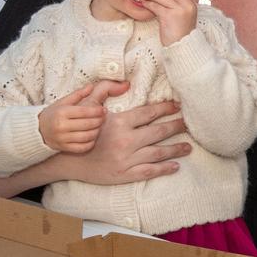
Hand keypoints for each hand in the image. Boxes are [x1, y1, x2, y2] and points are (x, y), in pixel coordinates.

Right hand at [38, 82, 109, 152]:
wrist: (38, 130)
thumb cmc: (53, 114)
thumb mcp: (62, 102)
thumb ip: (77, 94)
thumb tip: (91, 86)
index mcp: (61, 113)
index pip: (84, 112)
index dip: (96, 111)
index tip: (103, 109)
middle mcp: (61, 126)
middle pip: (87, 124)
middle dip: (99, 120)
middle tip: (103, 117)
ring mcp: (63, 139)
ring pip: (87, 136)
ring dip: (97, 131)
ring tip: (99, 126)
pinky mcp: (65, 148)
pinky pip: (83, 147)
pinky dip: (91, 142)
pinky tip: (92, 136)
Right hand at [53, 92, 191, 184]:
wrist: (68, 160)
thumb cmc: (80, 130)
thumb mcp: (88, 106)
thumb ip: (104, 90)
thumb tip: (125, 82)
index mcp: (119, 122)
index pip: (149, 113)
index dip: (166, 109)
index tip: (178, 107)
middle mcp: (125, 141)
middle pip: (158, 132)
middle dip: (176, 127)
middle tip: (188, 125)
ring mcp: (126, 159)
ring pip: (157, 153)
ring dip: (175, 150)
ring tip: (188, 147)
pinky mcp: (125, 174)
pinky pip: (149, 171)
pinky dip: (164, 169)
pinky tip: (175, 166)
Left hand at [137, 0, 196, 45]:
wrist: (183, 49)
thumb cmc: (180, 36)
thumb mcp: (183, 18)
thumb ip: (177, 7)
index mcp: (191, 5)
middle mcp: (186, 6)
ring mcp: (178, 10)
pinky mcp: (169, 16)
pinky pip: (156, 6)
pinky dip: (148, 4)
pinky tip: (144, 4)